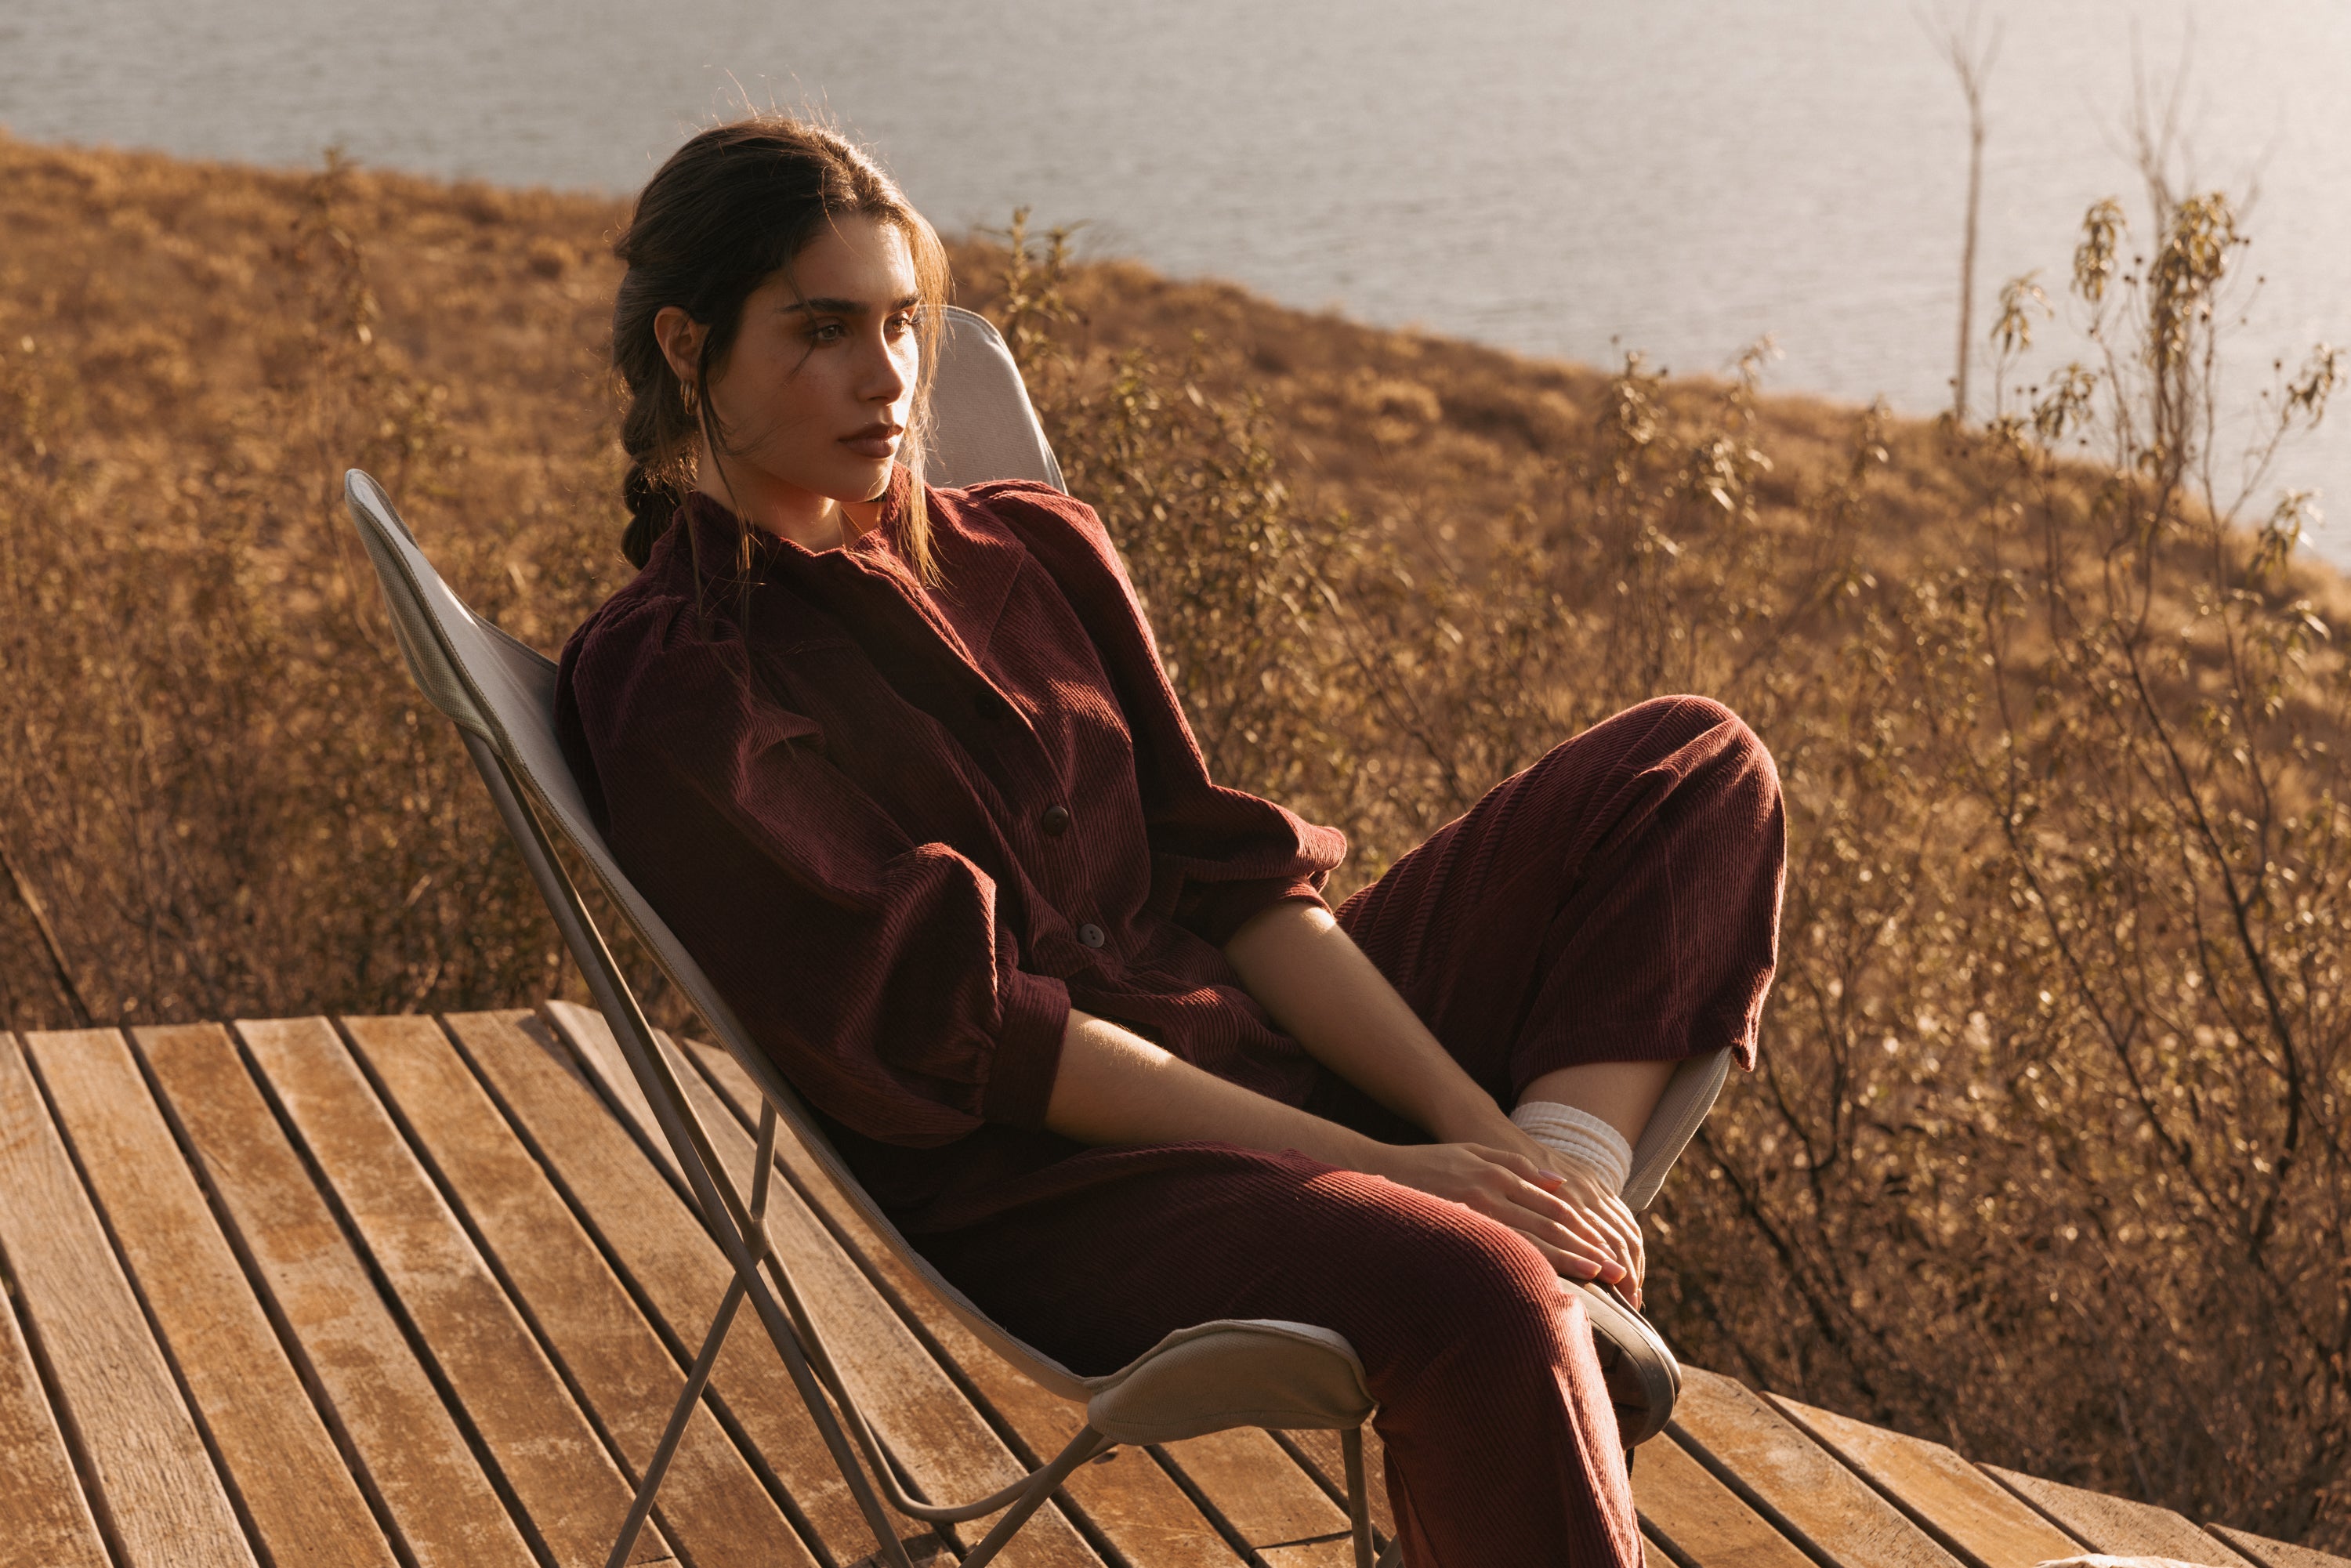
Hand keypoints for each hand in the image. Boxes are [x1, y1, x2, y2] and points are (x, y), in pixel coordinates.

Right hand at [1366, 1142, 1646, 1305]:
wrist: (1373, 1171)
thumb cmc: (1424, 1165)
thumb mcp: (1472, 1152)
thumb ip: (1516, 1167)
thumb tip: (1560, 1185)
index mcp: (1498, 1174)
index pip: (1554, 1206)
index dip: (1584, 1229)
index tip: (1609, 1252)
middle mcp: (1492, 1189)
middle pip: (1551, 1223)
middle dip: (1588, 1248)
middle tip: (1619, 1273)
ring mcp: (1473, 1208)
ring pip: (1532, 1238)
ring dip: (1569, 1259)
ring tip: (1599, 1278)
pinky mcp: (1455, 1224)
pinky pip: (1499, 1247)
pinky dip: (1528, 1264)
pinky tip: (1547, 1281)